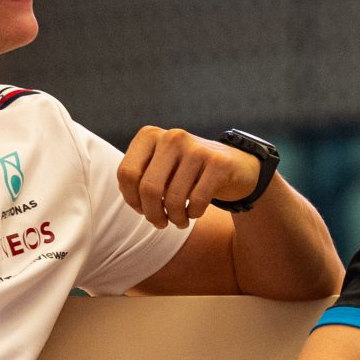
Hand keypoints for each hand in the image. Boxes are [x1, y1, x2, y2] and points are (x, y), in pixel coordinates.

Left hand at [119, 126, 258, 227]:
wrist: (233, 166)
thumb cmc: (186, 173)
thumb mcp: (159, 169)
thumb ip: (139, 179)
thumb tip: (133, 200)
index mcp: (150, 136)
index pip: (126, 174)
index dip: (132, 199)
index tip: (142, 209)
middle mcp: (172, 137)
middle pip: (148, 188)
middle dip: (152, 214)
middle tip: (160, 223)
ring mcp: (196, 148)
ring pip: (173, 198)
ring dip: (175, 218)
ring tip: (179, 221)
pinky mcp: (218, 163)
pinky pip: (196, 201)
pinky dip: (194, 214)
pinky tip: (194, 212)